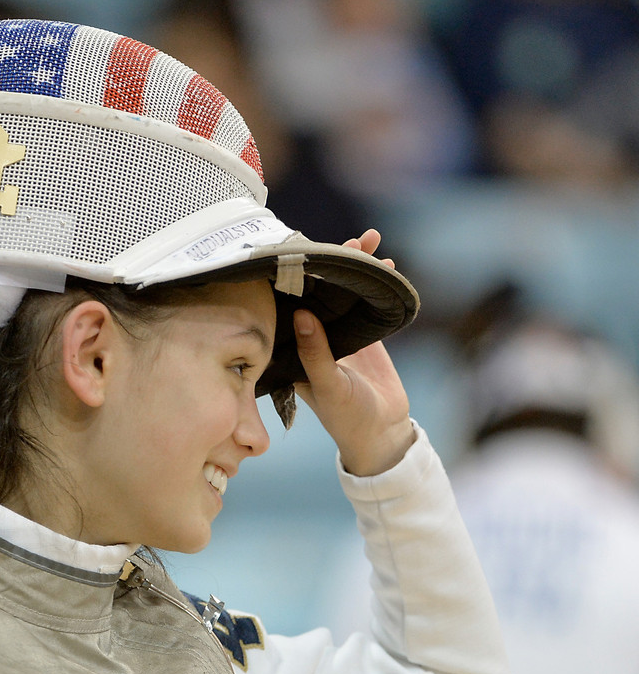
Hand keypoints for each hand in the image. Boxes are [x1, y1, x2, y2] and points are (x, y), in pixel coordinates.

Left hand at [292, 230, 414, 475]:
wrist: (381, 434)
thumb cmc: (346, 417)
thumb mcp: (328, 386)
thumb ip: (315, 353)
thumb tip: (302, 314)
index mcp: (292, 347)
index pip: (288, 304)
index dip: (295, 277)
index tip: (303, 250)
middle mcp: (311, 335)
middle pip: (317, 289)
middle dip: (331, 262)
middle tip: (347, 240)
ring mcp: (338, 332)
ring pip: (344, 290)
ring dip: (357, 266)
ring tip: (370, 240)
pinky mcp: (364, 334)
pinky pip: (368, 301)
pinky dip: (376, 282)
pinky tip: (386, 262)